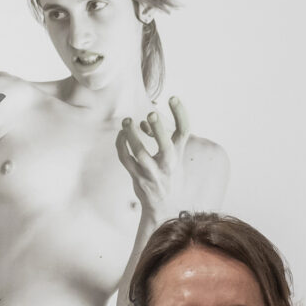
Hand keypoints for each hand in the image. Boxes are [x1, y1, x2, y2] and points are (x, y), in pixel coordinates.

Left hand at [115, 96, 192, 219]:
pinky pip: (125, 159)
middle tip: (151, 113)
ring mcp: (152, 172)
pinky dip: (121, 145)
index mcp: (179, 155)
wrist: (163, 208)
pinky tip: (121, 134)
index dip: (180, 113)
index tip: (173, 98)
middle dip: (158, 129)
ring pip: (140, 152)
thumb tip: (145, 122)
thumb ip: (162, 138)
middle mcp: (167, 164)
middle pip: (165, 146)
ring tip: (127, 121)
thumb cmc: (169, 177)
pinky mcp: (138, 178)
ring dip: (131, 135)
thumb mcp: (175, 157)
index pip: (184, 131)